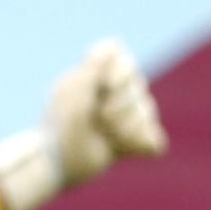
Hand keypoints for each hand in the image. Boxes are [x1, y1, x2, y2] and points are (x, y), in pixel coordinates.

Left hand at [0, 37, 168, 209]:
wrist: (55, 166)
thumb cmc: (58, 131)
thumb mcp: (70, 101)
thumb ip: (91, 72)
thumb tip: (111, 44)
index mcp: (95, 76)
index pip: (121, 58)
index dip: (117, 71)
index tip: (101, 86)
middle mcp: (117, 91)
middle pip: (136, 84)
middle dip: (116, 104)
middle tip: (94, 118)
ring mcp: (132, 115)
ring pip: (145, 114)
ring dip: (121, 128)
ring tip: (100, 134)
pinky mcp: (141, 140)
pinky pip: (154, 141)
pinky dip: (137, 147)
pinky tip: (117, 148)